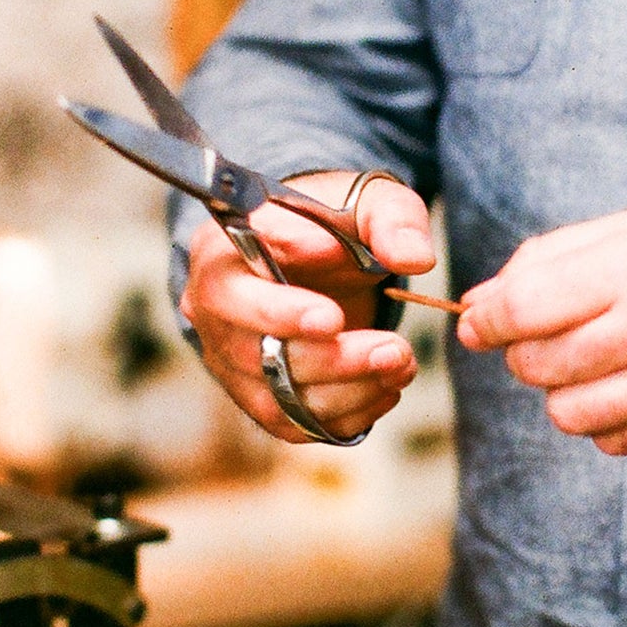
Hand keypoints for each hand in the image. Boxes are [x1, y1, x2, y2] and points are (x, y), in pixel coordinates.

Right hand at [181, 172, 436, 442]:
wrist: (324, 255)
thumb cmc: (336, 223)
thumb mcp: (370, 201)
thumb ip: (392, 220)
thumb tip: (414, 258)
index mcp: (219, 253)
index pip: (229, 291)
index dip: (280, 311)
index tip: (334, 320)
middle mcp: (212, 314)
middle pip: (253, 355)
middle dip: (330, 360)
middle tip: (394, 349)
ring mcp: (231, 361)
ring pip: (276, 399)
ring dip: (347, 390)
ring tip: (401, 364)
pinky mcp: (259, 397)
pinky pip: (296, 425)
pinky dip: (347, 413)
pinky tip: (386, 386)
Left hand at [456, 195, 626, 457]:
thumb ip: (554, 256)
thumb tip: (480, 301)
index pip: (526, 307)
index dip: (486, 319)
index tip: (477, 322)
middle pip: (538, 364)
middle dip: (523, 350)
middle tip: (545, 333)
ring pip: (566, 413)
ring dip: (562, 389)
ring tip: (592, 358)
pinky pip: (611, 441)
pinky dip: (605, 418)